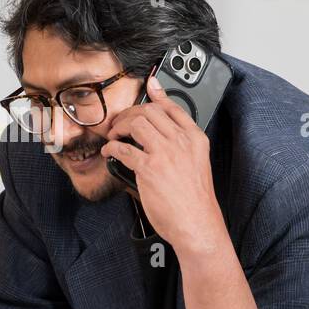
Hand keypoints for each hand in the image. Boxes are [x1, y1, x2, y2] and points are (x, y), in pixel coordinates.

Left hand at [100, 74, 227, 256]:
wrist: (197, 223)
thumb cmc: (195, 200)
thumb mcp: (197, 164)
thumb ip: (182, 147)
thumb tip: (159, 138)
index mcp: (195, 139)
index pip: (174, 108)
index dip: (159, 95)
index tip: (150, 85)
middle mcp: (181, 142)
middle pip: (150, 111)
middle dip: (130, 113)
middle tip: (120, 122)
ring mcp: (165, 153)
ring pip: (136, 123)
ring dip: (119, 127)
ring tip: (114, 135)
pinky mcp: (149, 168)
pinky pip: (123, 148)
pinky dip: (112, 147)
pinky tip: (110, 151)